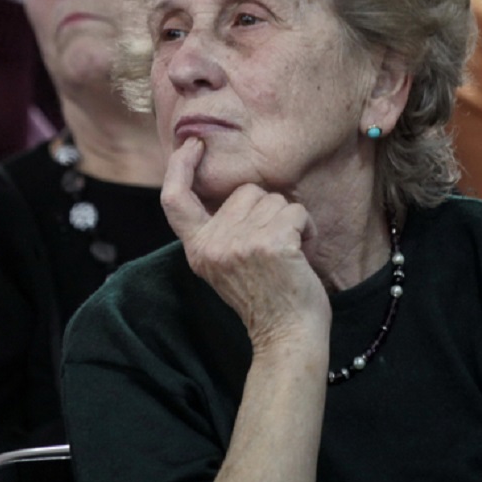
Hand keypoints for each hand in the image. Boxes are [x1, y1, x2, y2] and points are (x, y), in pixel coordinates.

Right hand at [162, 138, 330, 350]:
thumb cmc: (265, 298)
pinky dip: (306, 228)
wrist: (287, 336)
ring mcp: (241, 244)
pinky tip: (302, 253)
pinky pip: (296, 212)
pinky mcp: (271, 245)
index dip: (180, 167)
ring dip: (289, 220)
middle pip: (245, 191)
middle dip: (267, 210)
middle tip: (273, 246)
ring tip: (288, 253)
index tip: (193, 145)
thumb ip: (220, 232)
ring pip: (274, 199)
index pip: (174, 200)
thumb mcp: (225, 265)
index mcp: (198, 249)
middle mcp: (213, 245)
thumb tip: (236, 192)